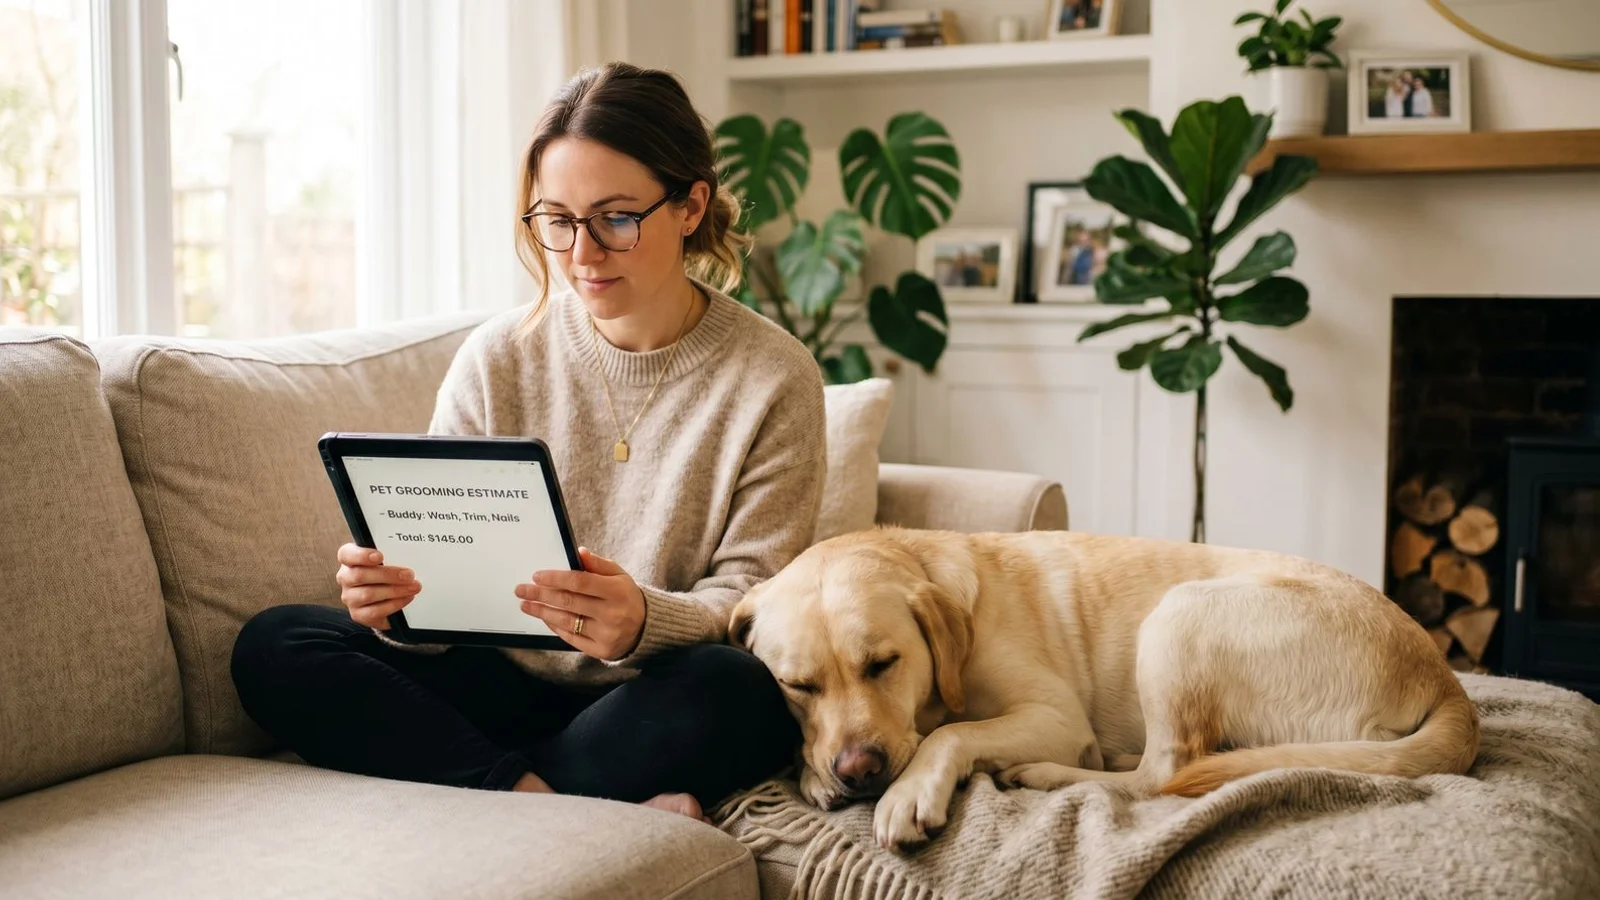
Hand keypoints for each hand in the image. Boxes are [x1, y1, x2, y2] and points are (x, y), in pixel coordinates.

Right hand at [335, 543, 419, 629]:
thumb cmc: (386, 573)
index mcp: (350, 560)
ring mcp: (350, 597)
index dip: (361, 555)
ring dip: (394, 590)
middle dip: (387, 575)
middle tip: (409, 575)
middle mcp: (346, 578)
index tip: (379, 556)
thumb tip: (408, 555)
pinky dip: (394, 604)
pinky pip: (374, 611)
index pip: (346, 554)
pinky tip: (406, 598)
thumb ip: (391, 555)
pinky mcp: (358, 614)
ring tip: (413, 587)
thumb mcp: (388, 560)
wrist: (386, 598)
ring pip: (368, 594)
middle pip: (359, 575)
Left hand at [515, 547, 644, 659]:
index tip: (537, 576)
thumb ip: (598, 564)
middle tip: (522, 590)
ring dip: (542, 612)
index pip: (580, 582)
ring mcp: (606, 634)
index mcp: (617, 591)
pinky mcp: (600, 650)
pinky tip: (544, 617)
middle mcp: (612, 614)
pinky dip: (555, 627)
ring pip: (566, 621)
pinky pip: (571, 638)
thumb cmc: (627, 597)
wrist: (647, 628)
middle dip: (541, 594)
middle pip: (569, 602)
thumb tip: (578, 552)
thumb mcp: (619, 576)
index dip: (555, 578)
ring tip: (526, 604)